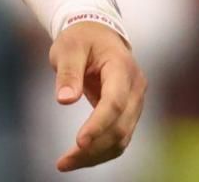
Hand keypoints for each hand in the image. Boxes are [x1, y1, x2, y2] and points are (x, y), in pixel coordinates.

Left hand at [49, 21, 145, 171]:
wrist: (98, 33)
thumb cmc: (81, 38)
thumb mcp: (68, 47)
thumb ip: (68, 72)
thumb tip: (65, 100)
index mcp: (122, 67)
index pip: (114, 102)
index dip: (98, 125)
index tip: (79, 142)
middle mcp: (135, 87)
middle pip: (120, 126)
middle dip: (93, 148)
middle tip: (63, 162)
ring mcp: (135, 101)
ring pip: (122, 137)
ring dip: (96, 155)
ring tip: (66, 163)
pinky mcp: (129, 112)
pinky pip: (119, 137)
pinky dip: (101, 151)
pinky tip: (80, 157)